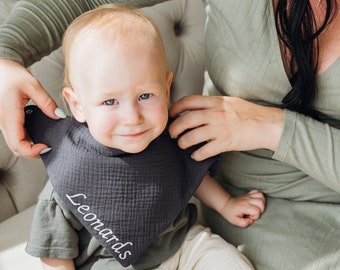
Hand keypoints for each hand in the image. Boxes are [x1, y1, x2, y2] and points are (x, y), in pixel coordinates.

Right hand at [0, 59, 61, 157]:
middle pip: (15, 148)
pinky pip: (14, 135)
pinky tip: (36, 132)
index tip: (46, 147)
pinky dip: (25, 139)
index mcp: (9, 115)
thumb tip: (58, 116)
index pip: (17, 143)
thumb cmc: (9, 73)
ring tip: (44, 140)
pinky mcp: (5, 120)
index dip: (32, 151)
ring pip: (14, 143)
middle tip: (48, 147)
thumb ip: (46, 102)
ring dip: (29, 146)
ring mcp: (3, 122)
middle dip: (32, 152)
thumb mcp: (32, 85)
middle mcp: (3, 121)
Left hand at [169, 95, 283, 160]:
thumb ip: (211, 103)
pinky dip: (197, 155)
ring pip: (192, 136)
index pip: (188, 101)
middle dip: (174, 128)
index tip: (170, 115)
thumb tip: (194, 107)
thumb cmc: (248, 113)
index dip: (175, 108)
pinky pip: (205, 151)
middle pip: (185, 120)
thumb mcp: (228, 101)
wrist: (267, 124)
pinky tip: (195, 156)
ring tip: (182, 145)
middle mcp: (215, 113)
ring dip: (183, 142)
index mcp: (215, 101)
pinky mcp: (226, 143)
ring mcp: (220, 128)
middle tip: (172, 134)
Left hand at [220, 190, 265, 227]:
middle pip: (261, 202)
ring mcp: (248, 196)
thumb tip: (251, 220)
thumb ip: (244, 223)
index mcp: (244, 206)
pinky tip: (256, 202)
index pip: (257, 210)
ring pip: (261, 196)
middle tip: (254, 213)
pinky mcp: (249, 194)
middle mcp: (247, 200)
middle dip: (261, 210)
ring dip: (262, 203)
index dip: (256, 216)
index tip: (250, 217)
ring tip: (257, 207)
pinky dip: (260, 197)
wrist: (226, 204)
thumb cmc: (230, 213)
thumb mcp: (234, 221)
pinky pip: (258, 192)